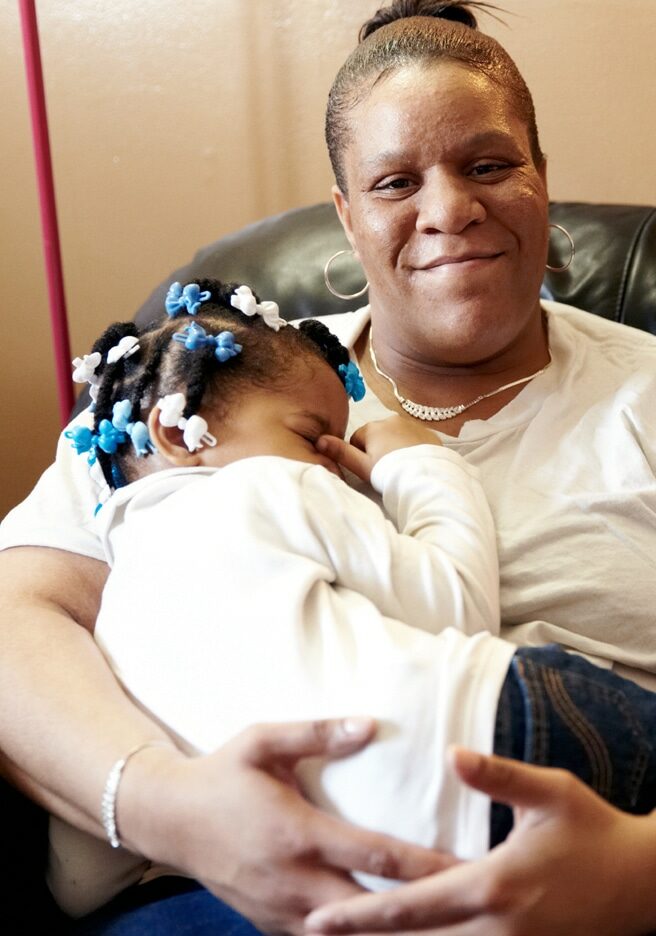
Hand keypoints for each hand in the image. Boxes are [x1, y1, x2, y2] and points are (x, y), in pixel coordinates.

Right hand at [120, 718, 452, 934]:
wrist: (169, 819)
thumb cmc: (222, 774)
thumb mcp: (262, 741)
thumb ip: (317, 733)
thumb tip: (370, 725)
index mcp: (298, 833)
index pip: (376, 855)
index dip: (425, 865)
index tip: (468, 865)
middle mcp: (294, 881)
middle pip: (371, 910)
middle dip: (420, 914)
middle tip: (470, 911)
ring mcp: (281, 911)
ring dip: (391, 933)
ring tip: (440, 929)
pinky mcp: (270, 925)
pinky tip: (385, 934)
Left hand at [305, 748, 655, 935]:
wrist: (643, 882)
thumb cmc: (594, 830)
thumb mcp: (550, 793)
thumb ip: (498, 776)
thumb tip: (451, 755)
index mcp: (492, 886)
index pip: (411, 908)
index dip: (360, 917)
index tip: (318, 921)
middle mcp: (496, 929)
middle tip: (315, 932)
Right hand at [317, 416, 440, 483]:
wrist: (427, 477)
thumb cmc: (389, 473)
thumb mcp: (361, 466)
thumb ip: (340, 452)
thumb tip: (319, 440)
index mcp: (372, 427)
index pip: (356, 439)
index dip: (359, 455)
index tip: (369, 469)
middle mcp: (391, 420)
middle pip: (376, 436)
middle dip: (377, 450)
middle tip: (384, 470)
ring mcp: (411, 424)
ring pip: (395, 436)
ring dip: (393, 448)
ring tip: (399, 467)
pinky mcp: (427, 432)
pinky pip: (412, 439)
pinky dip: (410, 448)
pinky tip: (412, 462)